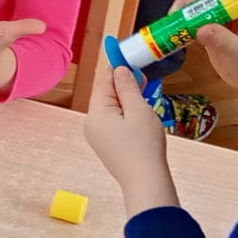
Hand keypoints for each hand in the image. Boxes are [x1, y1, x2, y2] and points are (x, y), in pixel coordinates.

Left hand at [84, 55, 175, 209]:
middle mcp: (91, 124)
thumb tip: (119, 69)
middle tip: (142, 74)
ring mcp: (97, 136)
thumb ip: (127, 88)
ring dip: (126, 98)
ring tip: (144, 91)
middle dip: (123, 84)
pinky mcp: (106, 144)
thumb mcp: (138, 111)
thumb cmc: (144, 146)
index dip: (117, 68)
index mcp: (96, 113)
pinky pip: (114, 121)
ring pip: (111, 108)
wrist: (145, 181)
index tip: (128, 56)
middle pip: (105, 95)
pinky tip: (140, 111)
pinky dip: (126, 112)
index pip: (104, 82)